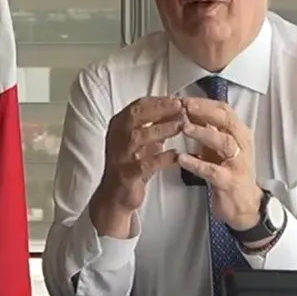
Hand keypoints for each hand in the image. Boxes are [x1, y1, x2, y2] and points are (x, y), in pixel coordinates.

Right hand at [90, 96, 183, 235]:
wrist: (114, 196)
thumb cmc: (130, 165)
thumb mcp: (142, 142)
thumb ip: (155, 126)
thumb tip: (177, 111)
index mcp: (119, 126)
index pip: (138, 106)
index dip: (158, 101)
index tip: (177, 99)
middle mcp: (116, 137)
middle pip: (136, 116)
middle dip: (159, 109)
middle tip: (180, 107)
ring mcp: (120, 156)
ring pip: (139, 137)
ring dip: (162, 129)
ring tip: (181, 126)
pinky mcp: (126, 174)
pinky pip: (145, 164)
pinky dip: (162, 158)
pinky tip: (176, 155)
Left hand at [176, 97, 263, 231]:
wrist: (245, 205)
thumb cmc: (230, 171)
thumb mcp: (220, 147)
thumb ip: (209, 129)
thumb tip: (189, 109)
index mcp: (239, 133)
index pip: (225, 110)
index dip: (205, 103)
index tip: (185, 98)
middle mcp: (242, 145)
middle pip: (227, 121)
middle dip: (205, 112)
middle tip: (184, 106)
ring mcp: (238, 163)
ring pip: (224, 143)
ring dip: (203, 133)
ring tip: (184, 128)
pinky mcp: (230, 182)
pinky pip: (214, 171)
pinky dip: (197, 164)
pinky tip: (182, 159)